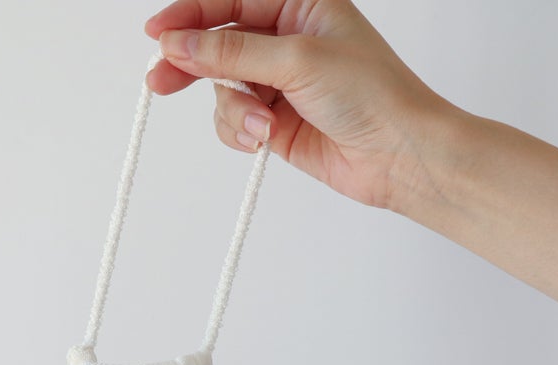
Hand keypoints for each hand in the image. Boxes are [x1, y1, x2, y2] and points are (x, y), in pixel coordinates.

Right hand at [145, 0, 454, 208]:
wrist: (400, 156)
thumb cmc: (372, 94)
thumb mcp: (297, 60)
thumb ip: (232, 52)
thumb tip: (178, 44)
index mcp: (300, 3)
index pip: (230, 0)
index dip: (190, 13)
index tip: (157, 33)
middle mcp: (287, 37)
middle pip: (217, 41)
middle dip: (192, 63)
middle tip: (160, 81)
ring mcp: (279, 80)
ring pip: (222, 87)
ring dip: (234, 109)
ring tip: (261, 126)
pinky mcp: (274, 120)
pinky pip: (233, 119)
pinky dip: (241, 131)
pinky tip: (265, 139)